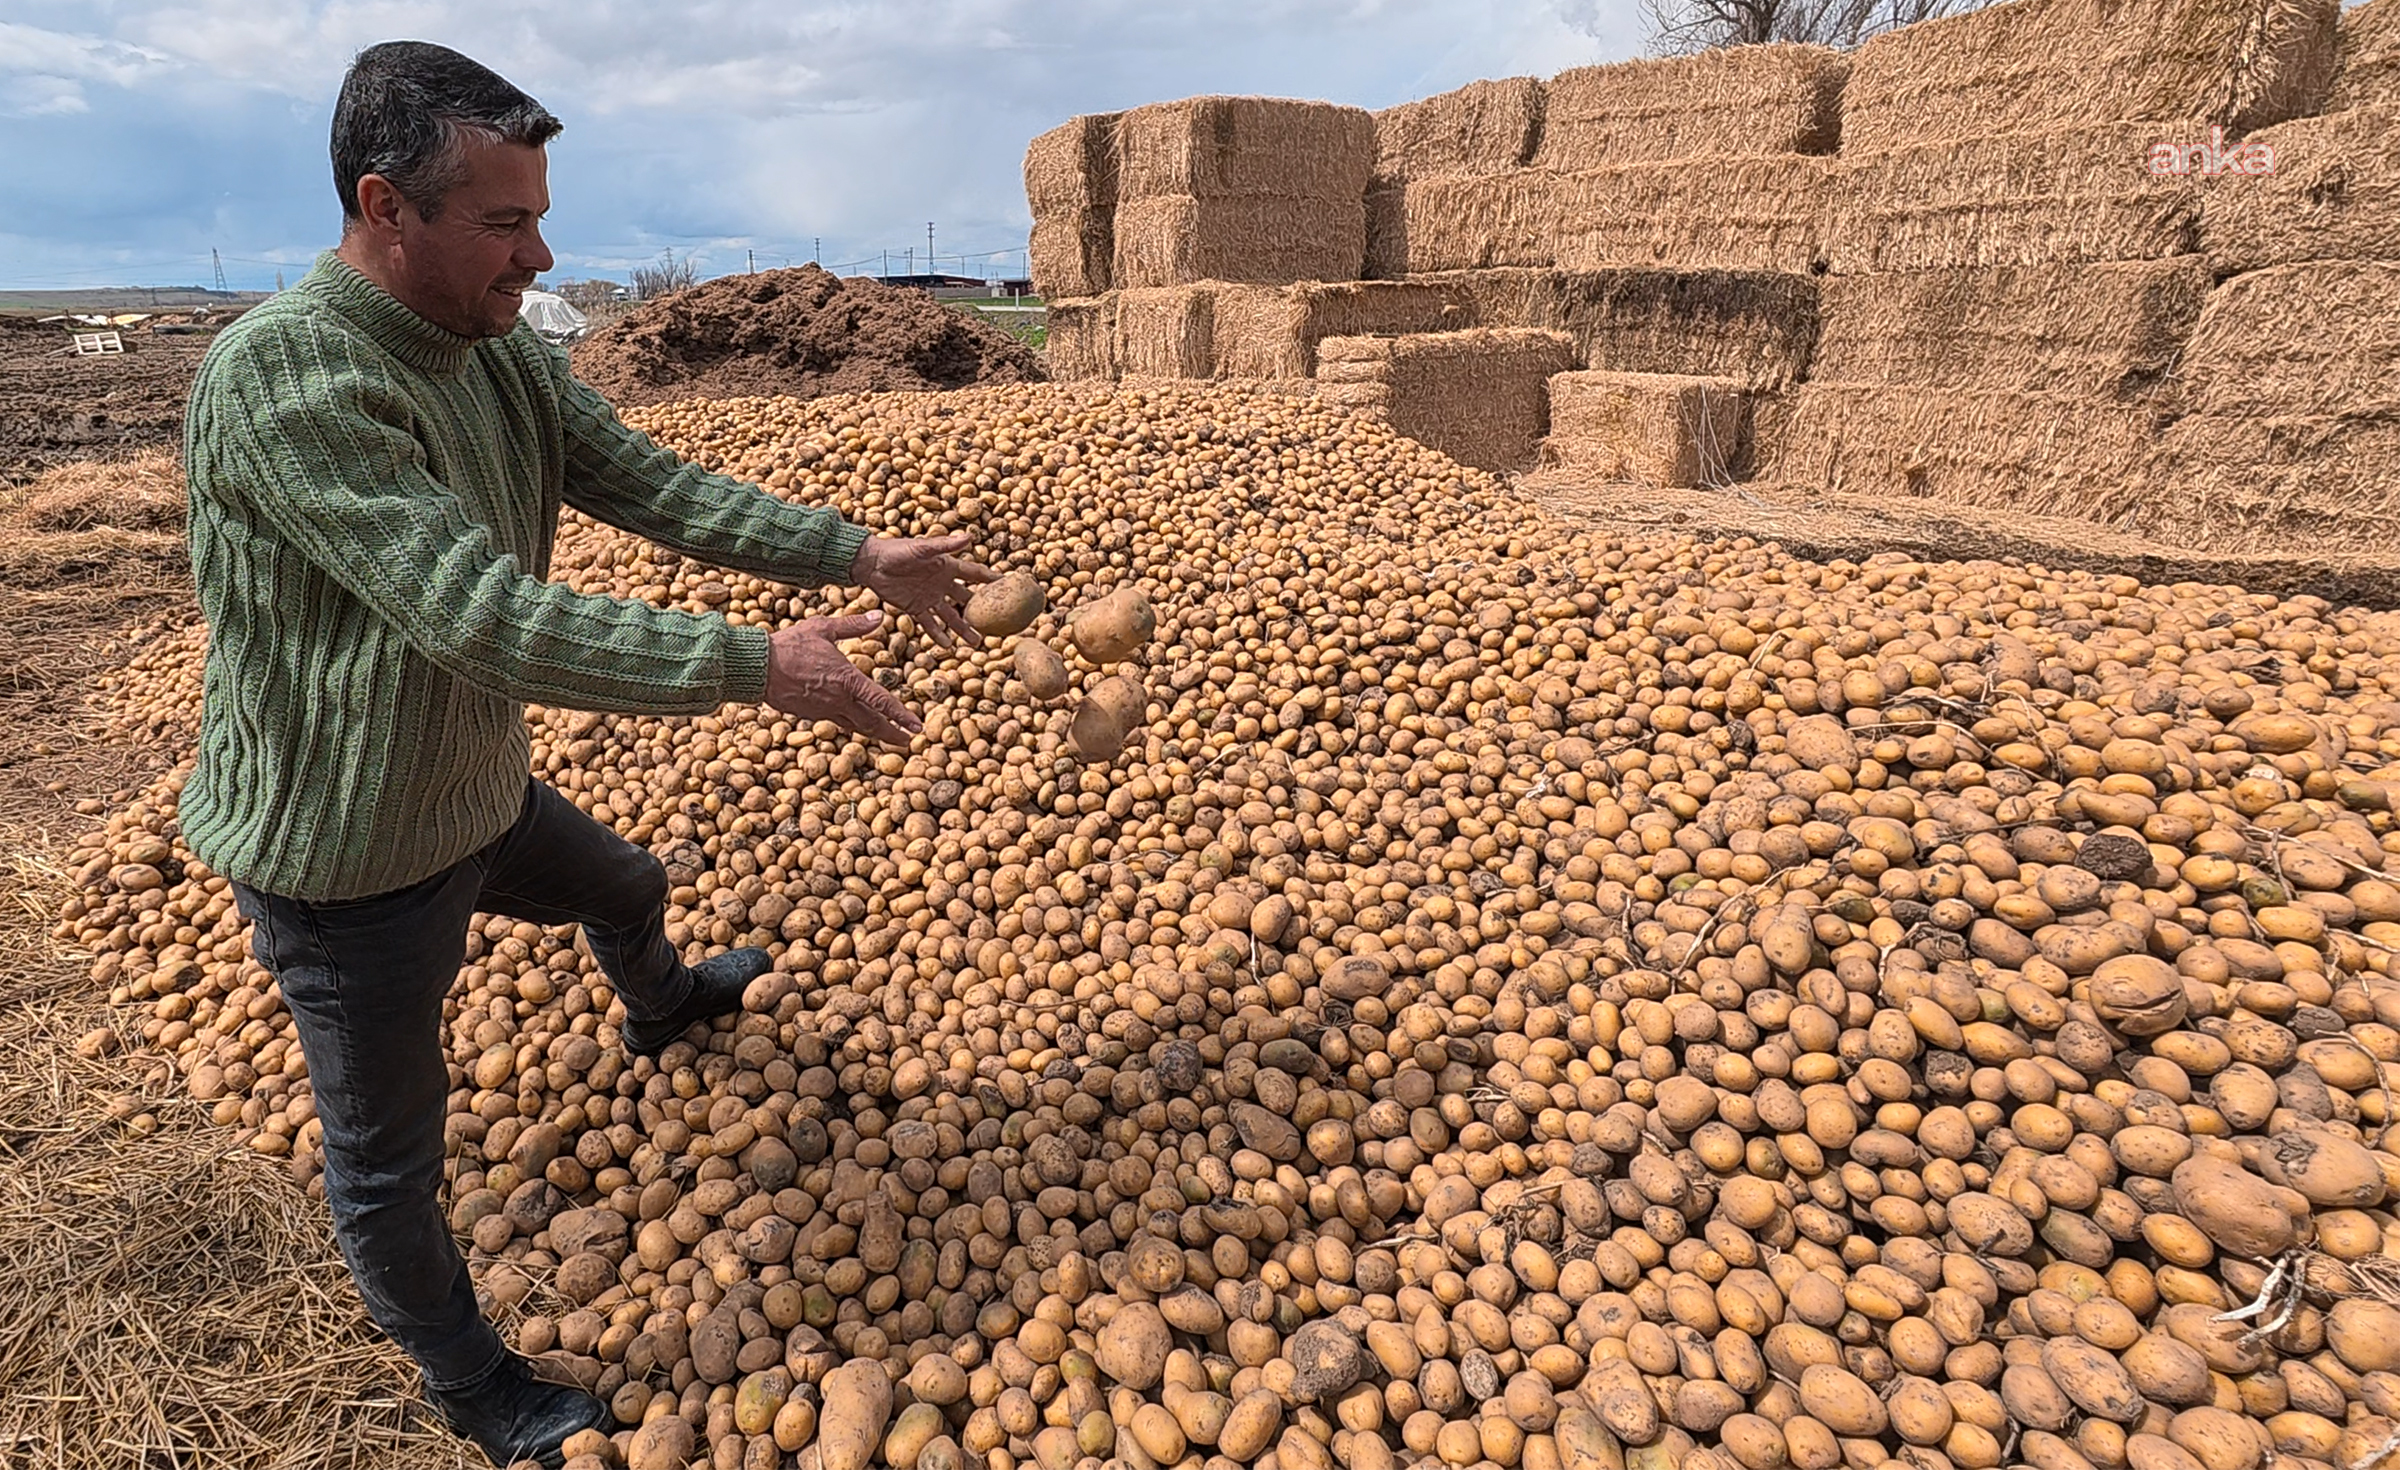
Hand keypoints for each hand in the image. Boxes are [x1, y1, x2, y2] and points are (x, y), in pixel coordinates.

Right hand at [763, 612, 922, 746]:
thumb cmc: (790, 645)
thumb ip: (853, 625)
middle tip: (908, 742)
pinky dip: (851, 724)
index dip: (901, 716)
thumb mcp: (823, 628)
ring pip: (855, 726)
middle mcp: (839, 701)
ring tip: (888, 736)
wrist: (758, 668)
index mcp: (847, 680)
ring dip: (874, 732)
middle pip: (872, 723)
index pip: (882, 702)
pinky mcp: (810, 715)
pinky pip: (837, 721)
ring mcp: (824, 710)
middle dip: (892, 734)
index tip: (916, 727)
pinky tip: (855, 721)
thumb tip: (879, 617)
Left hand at [850, 533, 995, 647]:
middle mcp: (942, 583)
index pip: (975, 574)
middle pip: (967, 599)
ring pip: (951, 616)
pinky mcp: (914, 608)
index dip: (992, 579)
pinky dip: (938, 634)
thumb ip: (945, 545)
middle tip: (998, 623)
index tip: (1010, 586)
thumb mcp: (922, 548)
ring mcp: (929, 597)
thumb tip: (969, 537)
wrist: (871, 563)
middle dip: (982, 611)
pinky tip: (948, 646)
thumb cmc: (896, 550)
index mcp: (947, 566)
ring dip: (963, 628)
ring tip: (976, 642)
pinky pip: (930, 624)